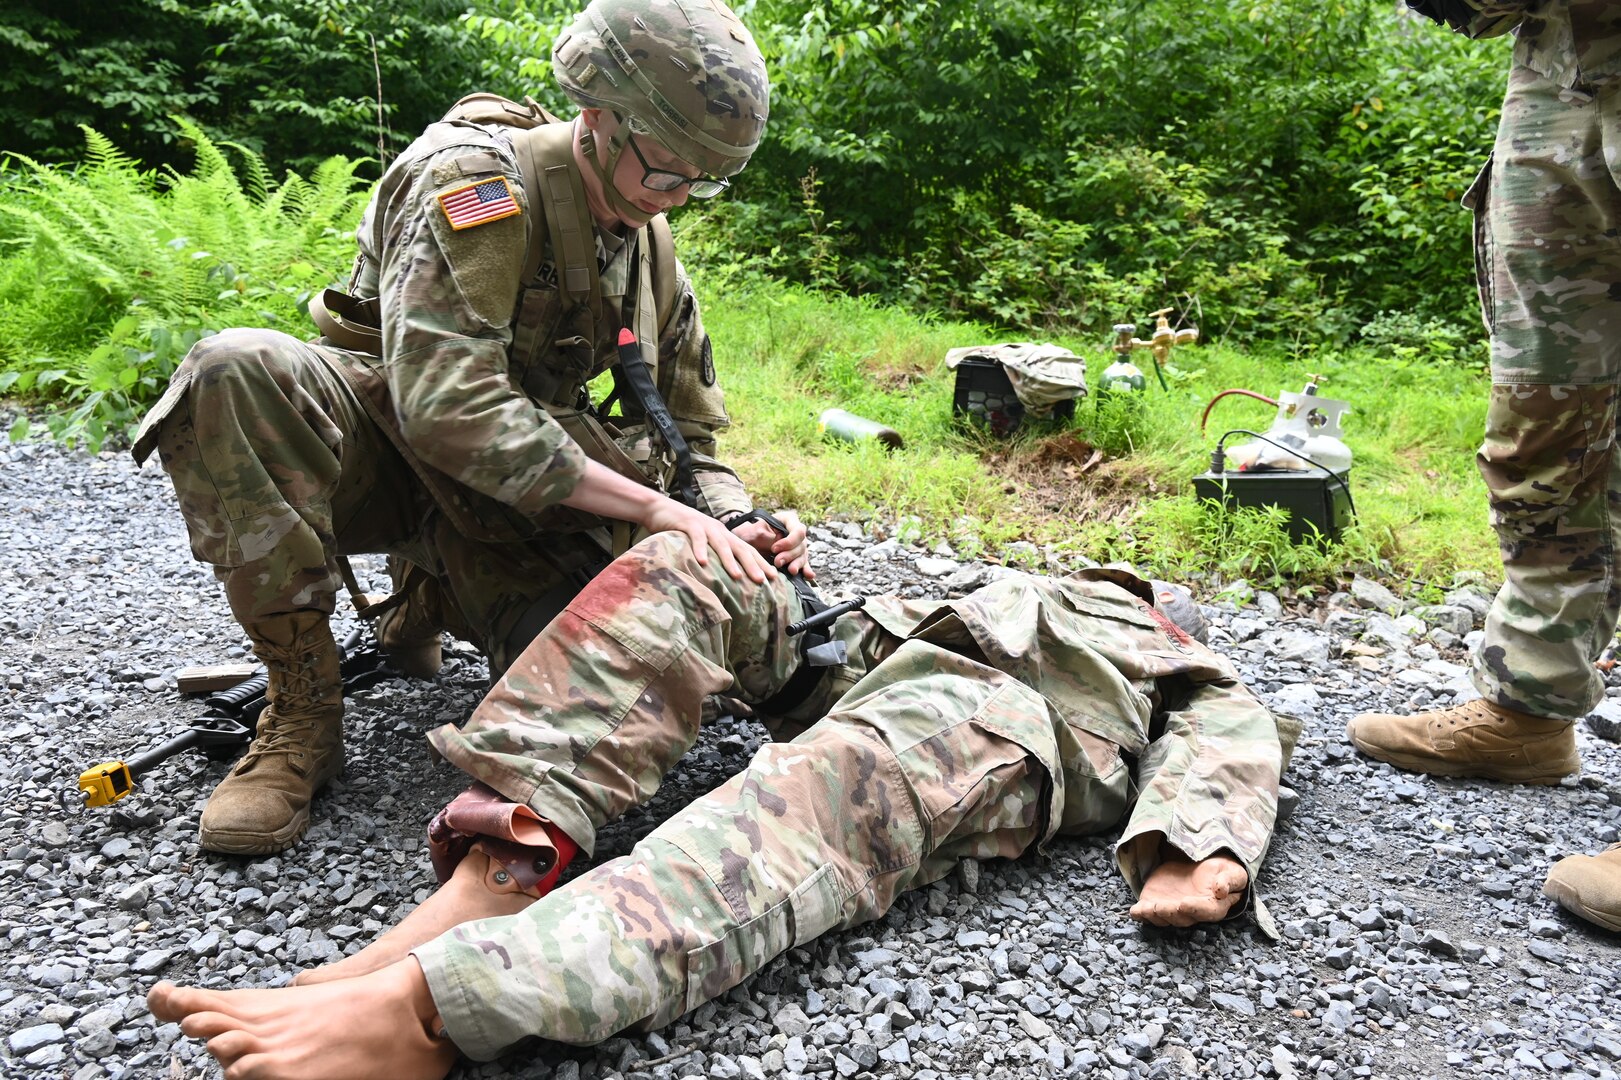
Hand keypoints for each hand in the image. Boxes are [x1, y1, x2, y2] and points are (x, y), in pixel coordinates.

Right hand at [645, 500, 772, 583]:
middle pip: (739, 548)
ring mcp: (704, 526)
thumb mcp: (702, 542)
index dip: (760, 563)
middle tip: (764, 580)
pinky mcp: (688, 524)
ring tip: (738, 577)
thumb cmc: (681, 530)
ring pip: (721, 544)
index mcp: (724, 535)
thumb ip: (713, 553)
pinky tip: (704, 562)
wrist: (660, 509)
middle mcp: (718, 530)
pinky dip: (700, 549)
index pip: (746, 550)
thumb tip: (725, 575)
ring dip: (730, 561)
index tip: (774, 577)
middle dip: (753, 564)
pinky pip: (696, 538)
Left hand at [731, 509, 814, 578]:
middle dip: (790, 555)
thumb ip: (768, 537)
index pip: (798, 531)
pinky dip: (806, 570)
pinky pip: (804, 564)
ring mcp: (798, 545)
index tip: (774, 549)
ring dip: (797, 564)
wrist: (747, 541)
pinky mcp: (796, 557)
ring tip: (791, 571)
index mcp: (789, 520)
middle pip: (801, 545)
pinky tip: (809, 576)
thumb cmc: (751, 532)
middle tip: (777, 562)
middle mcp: (796, 532)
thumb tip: (776, 546)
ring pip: (803, 555)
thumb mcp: (756, 531)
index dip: (789, 542)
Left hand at [1129, 844, 1248, 926]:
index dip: (1195, 909)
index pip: (1205, 912)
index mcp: (1213, 906)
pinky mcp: (1158, 903)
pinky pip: (1149, 914)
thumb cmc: (1221, 871)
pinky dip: (1141, 914)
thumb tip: (1221, 891)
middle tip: (1161, 906)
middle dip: (1170, 913)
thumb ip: (1228, 880)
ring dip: (1154, 915)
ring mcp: (1173, 910)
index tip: (1184, 902)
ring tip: (1146, 909)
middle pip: (1181, 918)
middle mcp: (1192, 912)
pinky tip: (1135, 911)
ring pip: (1163, 918)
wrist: (1202, 865)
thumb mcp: (1231, 871)